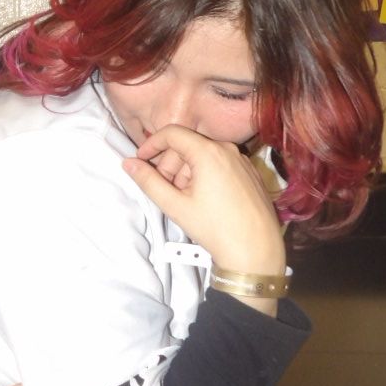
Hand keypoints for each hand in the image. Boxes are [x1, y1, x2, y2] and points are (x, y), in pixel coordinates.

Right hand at [122, 125, 284, 275]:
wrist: (256, 251)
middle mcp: (228, 149)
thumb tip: (128, 164)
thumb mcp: (175, 205)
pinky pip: (221, 164)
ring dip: (187, 172)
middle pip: (188, 145)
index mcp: (208, 152)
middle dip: (169, 164)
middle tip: (162, 189)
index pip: (172, 133)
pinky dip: (205, 175)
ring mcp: (243, 161)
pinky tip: (203, 201)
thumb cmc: (215, 229)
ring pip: (204, 156)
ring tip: (184, 200)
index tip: (140, 160)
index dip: (151, 144)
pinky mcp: (251, 173)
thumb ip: (148, 181)